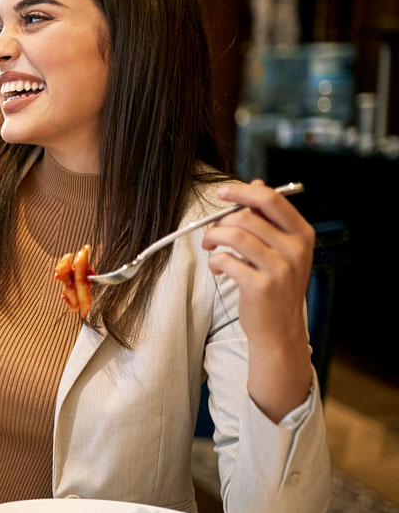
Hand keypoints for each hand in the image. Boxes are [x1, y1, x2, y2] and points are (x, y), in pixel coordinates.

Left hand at [202, 179, 316, 418]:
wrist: (279, 328)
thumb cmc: (276, 284)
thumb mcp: (281, 249)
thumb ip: (268, 218)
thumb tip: (257, 184)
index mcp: (302, 234)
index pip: (271, 200)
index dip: (243, 192)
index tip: (222, 192)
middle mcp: (295, 249)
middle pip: (246, 217)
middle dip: (220, 222)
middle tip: (211, 234)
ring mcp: (280, 268)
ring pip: (234, 236)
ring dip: (213, 238)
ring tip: (210, 248)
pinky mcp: (260, 286)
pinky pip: (226, 260)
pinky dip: (215, 261)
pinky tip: (218, 268)